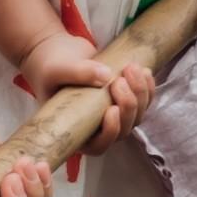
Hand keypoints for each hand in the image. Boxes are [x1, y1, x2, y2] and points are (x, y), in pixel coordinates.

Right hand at [11, 32, 152, 135]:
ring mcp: (112, 113)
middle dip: (128, 105)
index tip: (112, 109)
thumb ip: (77, 73)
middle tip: (119, 80)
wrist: (56, 51)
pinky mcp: (123, 98)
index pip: (99, 145)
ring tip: (130, 68)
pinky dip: (147, 87)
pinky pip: (143, 100)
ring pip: (137, 115)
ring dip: (140, 94)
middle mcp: (96, 127)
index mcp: (75, 131)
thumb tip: (105, 76)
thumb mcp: (57, 69)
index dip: (111, 132)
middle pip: (124, 129)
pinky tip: (144, 71)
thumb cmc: (48, 66)